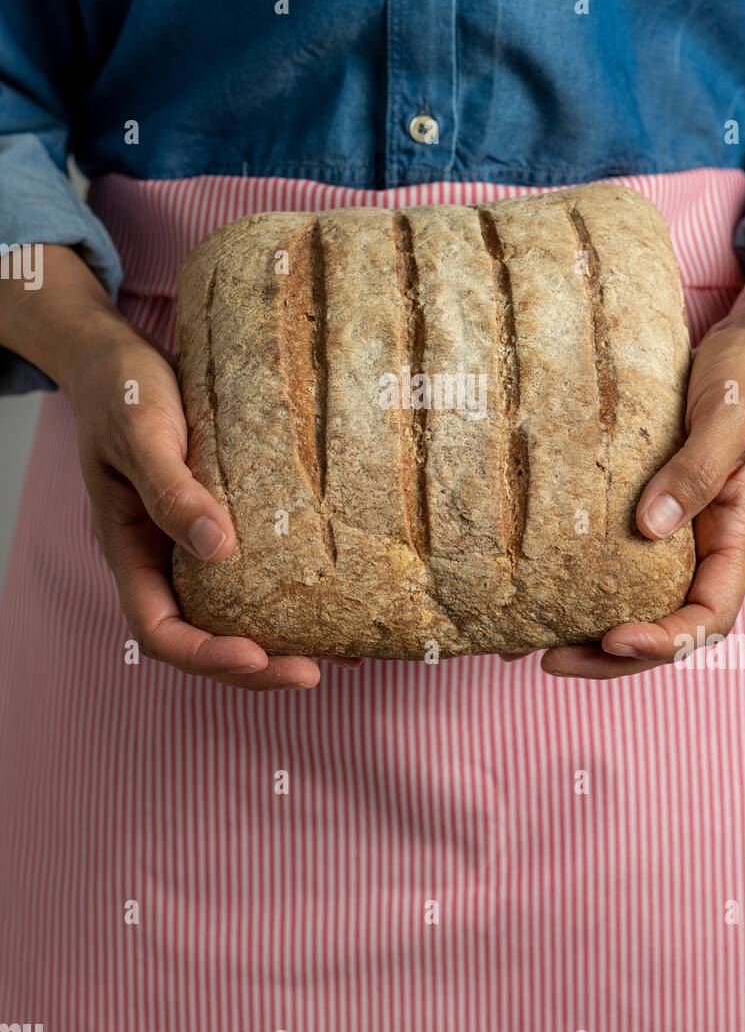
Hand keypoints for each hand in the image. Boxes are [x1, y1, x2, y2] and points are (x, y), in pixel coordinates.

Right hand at [68, 321, 340, 688]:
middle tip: (312, 671)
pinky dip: (291, 594)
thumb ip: (171, 491)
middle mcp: (163, 559)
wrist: (122, 359)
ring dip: (278, 641)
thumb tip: (217, 547)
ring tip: (337, 652)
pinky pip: (256, 572)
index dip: (204, 654)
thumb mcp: (141, 435)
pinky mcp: (225, 523)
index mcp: (131, 551)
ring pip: (233, 614)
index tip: (255, 655)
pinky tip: (337, 600)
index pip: (159, 630)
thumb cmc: (121, 393)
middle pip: (203, 637)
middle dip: (254, 664)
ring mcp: (193, 546)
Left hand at [536, 307, 744, 678]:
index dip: (665, 640)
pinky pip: (620, 564)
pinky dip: (583, 586)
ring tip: (531, 644)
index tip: (613, 638)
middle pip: (668, 627)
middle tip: (549, 659)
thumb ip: (696, 471)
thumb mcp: (728, 417)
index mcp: (737, 534)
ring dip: (592, 634)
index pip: (709, 615)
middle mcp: (708, 546)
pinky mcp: (651, 512)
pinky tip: (538, 592)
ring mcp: (679, 534)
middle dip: (613, 656)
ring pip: (641, 604)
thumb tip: (649, 528)